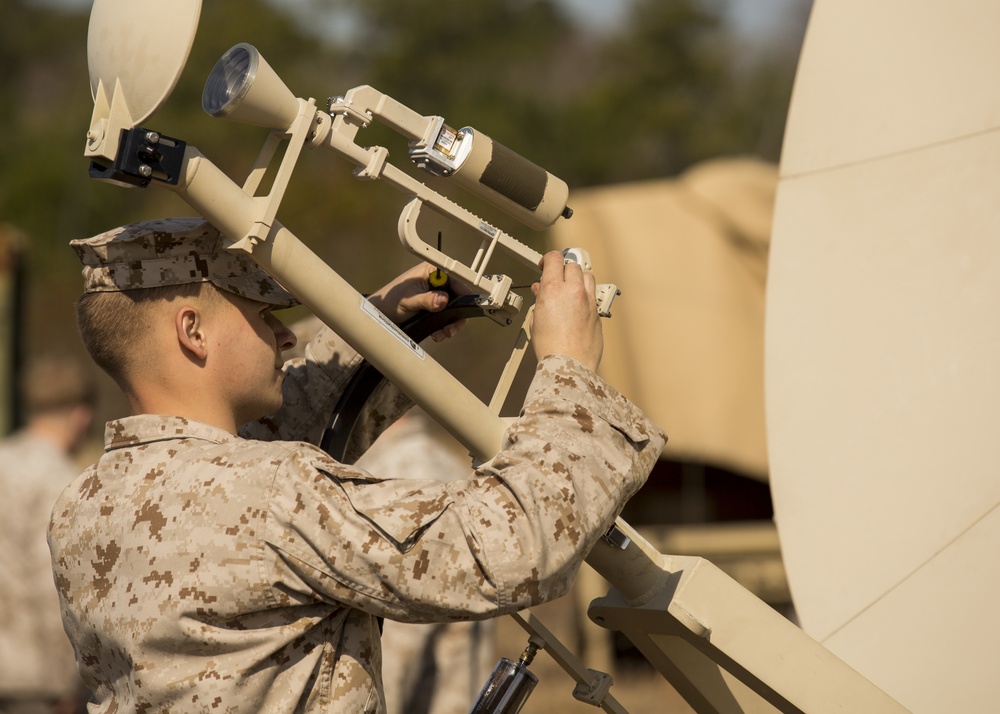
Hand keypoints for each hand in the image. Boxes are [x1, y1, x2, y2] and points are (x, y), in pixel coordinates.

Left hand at [366, 263, 466, 341]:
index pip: (454, 279)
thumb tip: (443, 299)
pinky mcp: (434, 307)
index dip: (462, 292)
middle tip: (451, 328)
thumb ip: (426, 300)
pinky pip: (446, 316)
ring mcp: (435, 295)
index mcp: (431, 272)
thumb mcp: (409, 300)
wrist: (380, 315)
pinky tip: (438, 334)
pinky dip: (444, 327)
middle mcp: (436, 282)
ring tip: (443, 333)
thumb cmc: (390, 301)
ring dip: (451, 323)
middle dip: (456, 313)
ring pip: (453, 308)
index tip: (466, 306)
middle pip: (457, 296)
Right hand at [530, 251, 602, 371]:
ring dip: (577, 278)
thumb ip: (540, 300)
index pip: (554, 259)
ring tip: (569, 288)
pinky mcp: (598, 312)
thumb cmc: (551, 348)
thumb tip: (541, 291)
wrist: (570, 365)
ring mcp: (589, 301)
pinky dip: (585, 295)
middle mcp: (574, 291)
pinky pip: (593, 294)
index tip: (545, 265)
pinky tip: (577, 305)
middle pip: (572, 265)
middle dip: (563, 269)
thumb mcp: (536, 320)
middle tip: (555, 278)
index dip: (548, 259)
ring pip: (587, 275)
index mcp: (554, 289)